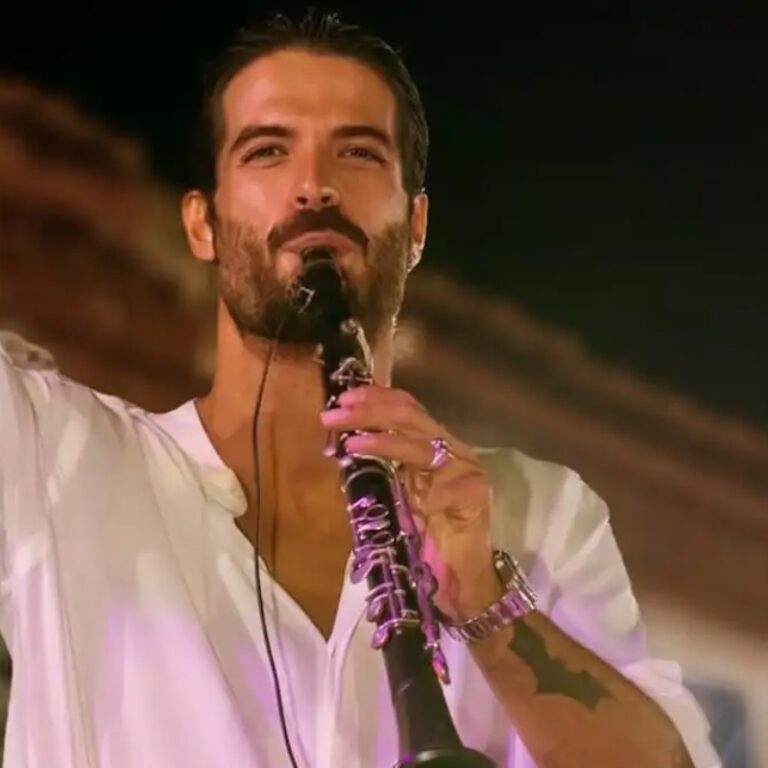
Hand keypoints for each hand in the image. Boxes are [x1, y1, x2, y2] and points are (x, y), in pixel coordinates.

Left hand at [319, 384, 502, 621]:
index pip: (404, 407)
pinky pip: (444, 489)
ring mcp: (463, 469)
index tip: (340, 399)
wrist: (457, 580)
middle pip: (409, 416)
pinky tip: (410, 500)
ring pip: (421, 445)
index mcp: (430, 443)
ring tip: (352, 443)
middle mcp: (448, 448)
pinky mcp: (475, 494)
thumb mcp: (393, 494)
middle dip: (369, 411)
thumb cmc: (423, 538)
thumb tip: (339, 443)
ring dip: (384, 441)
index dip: (373, 398)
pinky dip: (424, 493)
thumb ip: (376, 467)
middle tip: (335, 414)